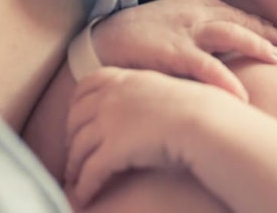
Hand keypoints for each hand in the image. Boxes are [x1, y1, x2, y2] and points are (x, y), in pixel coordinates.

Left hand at [64, 67, 225, 206]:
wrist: (206, 121)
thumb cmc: (200, 109)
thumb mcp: (167, 89)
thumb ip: (148, 92)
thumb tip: (150, 106)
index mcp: (124, 79)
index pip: (86, 86)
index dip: (75, 104)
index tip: (74, 119)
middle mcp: (111, 97)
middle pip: (76, 118)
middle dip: (70, 138)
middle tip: (73, 153)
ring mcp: (109, 122)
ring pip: (78, 148)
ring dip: (74, 166)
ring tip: (74, 179)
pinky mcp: (113, 150)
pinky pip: (90, 172)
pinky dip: (84, 186)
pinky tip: (84, 196)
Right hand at [91, 0, 276, 100]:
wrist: (96, 42)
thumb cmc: (131, 37)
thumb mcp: (165, 24)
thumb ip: (190, 31)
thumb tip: (216, 49)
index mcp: (189, 5)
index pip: (230, 11)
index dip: (255, 21)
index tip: (276, 32)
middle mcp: (191, 13)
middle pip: (237, 18)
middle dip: (263, 30)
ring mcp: (183, 32)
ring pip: (230, 34)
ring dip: (256, 44)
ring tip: (276, 59)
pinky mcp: (172, 52)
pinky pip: (206, 66)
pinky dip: (226, 78)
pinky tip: (242, 93)